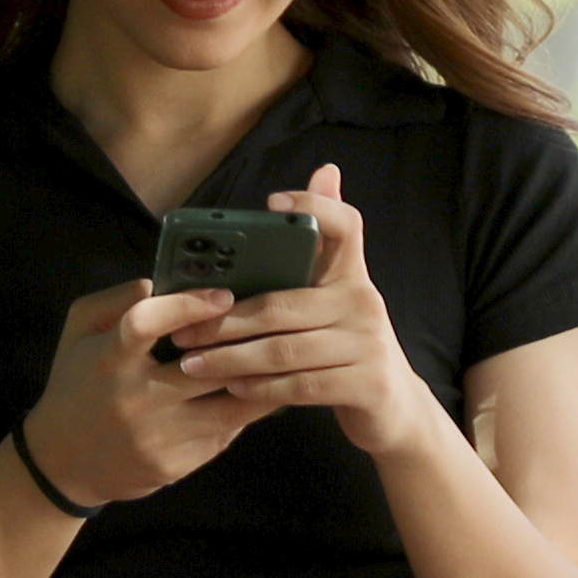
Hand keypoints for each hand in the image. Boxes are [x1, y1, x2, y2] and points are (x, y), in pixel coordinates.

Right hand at [20, 272, 273, 508]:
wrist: (64, 461)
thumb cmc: (76, 383)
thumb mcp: (79, 331)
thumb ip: (114, 300)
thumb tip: (157, 283)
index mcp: (108, 359)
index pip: (147, 322)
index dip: (188, 305)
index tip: (222, 295)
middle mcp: (135, 399)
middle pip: (207, 368)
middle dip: (243, 346)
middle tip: (269, 329)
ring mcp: (158, 437)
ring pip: (231, 407)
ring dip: (259, 383)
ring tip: (276, 362)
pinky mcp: (175, 464)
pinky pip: (223, 434)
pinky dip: (242, 412)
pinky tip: (253, 394)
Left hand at [161, 166, 433, 455]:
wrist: (395, 406)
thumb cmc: (347, 346)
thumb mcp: (335, 299)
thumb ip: (316, 253)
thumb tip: (324, 171)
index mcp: (352, 275)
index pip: (344, 225)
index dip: (313, 206)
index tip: (271, 201)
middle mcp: (364, 302)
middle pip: (282, 303)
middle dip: (224, 320)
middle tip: (183, 331)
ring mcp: (368, 344)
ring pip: (284, 350)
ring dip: (231, 358)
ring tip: (192, 364)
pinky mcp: (366, 385)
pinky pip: (300, 385)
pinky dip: (260, 387)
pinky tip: (232, 387)